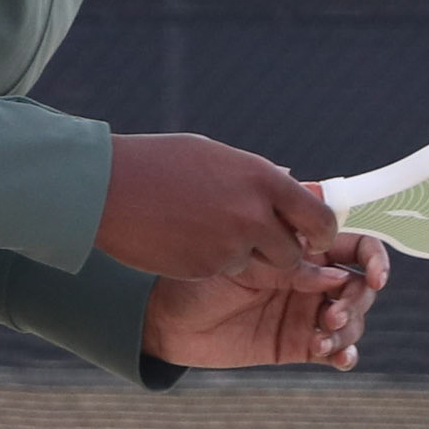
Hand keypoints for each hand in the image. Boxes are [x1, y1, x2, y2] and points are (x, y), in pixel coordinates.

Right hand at [95, 133, 338, 281]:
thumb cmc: (160, 163)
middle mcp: (253, 214)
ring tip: (209, 229)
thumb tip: (292, 186)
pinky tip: (186, 239)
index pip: (319, 218)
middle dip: (279, 251)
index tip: (313, 236)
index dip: (320, 232)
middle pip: (291, 252)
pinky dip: (212, 261)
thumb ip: (257, 177)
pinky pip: (224, 271)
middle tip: (255, 238)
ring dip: (244, 256)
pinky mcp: (206, 268)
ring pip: (257, 265)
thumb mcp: (217, 158)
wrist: (108, 187)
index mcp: (262, 179)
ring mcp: (229, 245)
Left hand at [141, 232, 388, 370]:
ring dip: (349, 329)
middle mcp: (312, 277)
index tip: (374, 276)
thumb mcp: (241, 255)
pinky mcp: (297, 344)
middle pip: (362, 285)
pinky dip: (343, 354)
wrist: (166, 317)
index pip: (355, 244)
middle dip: (358, 299)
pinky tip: (335, 356)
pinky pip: (335, 350)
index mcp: (303, 246)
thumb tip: (334, 272)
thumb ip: (286, 259)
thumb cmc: (198, 271)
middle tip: (331, 313)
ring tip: (322, 336)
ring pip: (353, 319)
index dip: (374, 257)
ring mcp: (306, 311)